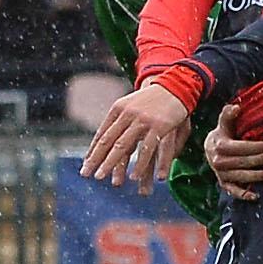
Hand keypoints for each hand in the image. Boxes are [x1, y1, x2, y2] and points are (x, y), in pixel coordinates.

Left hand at [82, 81, 197, 190]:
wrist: (176, 83)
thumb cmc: (152, 98)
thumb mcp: (131, 104)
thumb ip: (120, 120)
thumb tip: (104, 137)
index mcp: (118, 109)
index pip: (102, 134)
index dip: (93, 150)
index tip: (86, 164)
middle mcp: (127, 114)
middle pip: (109, 141)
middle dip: (97, 160)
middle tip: (87, 174)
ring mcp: (142, 120)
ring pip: (124, 146)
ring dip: (114, 165)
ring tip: (108, 180)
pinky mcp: (158, 126)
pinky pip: (147, 149)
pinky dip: (140, 164)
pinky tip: (134, 177)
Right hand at [204, 102, 262, 200]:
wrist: (210, 148)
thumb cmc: (223, 134)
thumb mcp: (224, 123)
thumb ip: (228, 115)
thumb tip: (236, 107)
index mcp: (218, 145)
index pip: (238, 147)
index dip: (254, 147)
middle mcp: (217, 161)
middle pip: (239, 162)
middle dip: (257, 160)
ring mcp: (220, 173)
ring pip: (238, 176)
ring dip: (254, 177)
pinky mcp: (223, 183)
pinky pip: (232, 190)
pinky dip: (243, 195)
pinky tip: (255, 196)